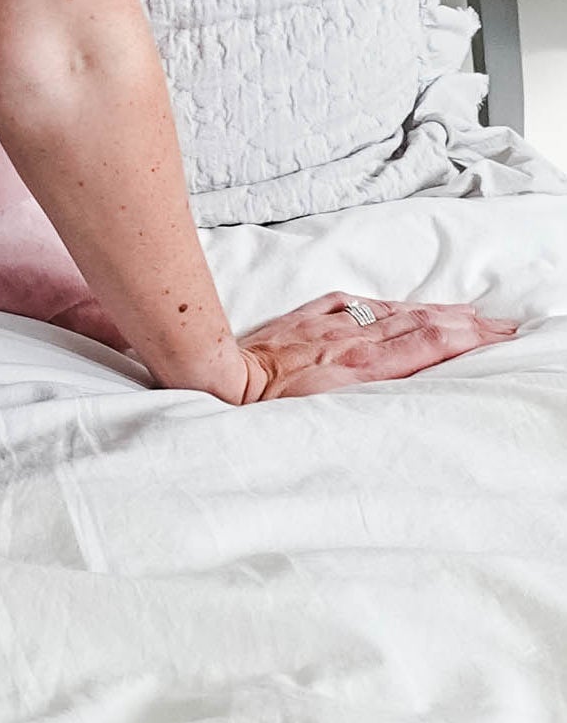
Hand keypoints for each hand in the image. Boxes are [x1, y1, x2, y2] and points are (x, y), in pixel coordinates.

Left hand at [235, 291, 517, 400]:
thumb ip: (367, 398)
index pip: (424, 343)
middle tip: (500, 325)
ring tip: (466, 314)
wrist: (223, 384)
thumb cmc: (269, 413)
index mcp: (358, 367)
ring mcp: (327, 326)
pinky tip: (398, 306)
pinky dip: (384, 305)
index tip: (495, 336)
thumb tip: (407, 387)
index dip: (464, 337)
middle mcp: (348, 341)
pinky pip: (352, 305)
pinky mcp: (305, 320)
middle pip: (418, 324)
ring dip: (434, 312)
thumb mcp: (327, 417)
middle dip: (464, 323)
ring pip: (392, 313)